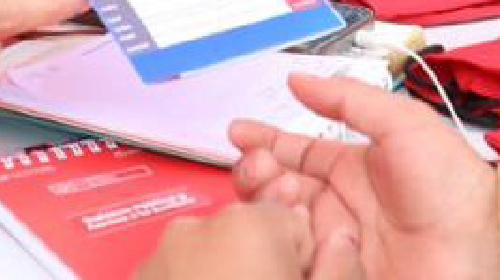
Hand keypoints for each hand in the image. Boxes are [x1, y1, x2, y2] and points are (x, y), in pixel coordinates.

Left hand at [138, 201, 353, 279]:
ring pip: (210, 260)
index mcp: (249, 225)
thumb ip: (340, 270)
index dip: (303, 268)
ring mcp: (157, 259)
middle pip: (249, 240)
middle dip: (259, 272)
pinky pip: (178, 279)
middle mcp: (196, 228)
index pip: (296, 227)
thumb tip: (342, 241)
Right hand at [228, 74, 498, 279]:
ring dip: (268, 200)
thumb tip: (301, 79)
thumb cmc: (451, 184)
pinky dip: (284, 240)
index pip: (298, 152)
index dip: (266, 140)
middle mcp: (342, 205)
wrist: (475, 245)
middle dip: (258, 170)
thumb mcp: (401, 122)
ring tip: (279, 191)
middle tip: (258, 164)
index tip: (237, 132)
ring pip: (280, 221)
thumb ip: (349, 98)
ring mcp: (337, 241)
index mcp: (357, 167)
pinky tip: (292, 223)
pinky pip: (296, 256)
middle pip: (279, 187)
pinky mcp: (335, 270)